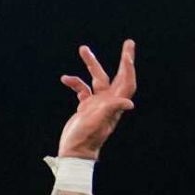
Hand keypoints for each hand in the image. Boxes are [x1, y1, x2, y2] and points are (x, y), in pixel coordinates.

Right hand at [56, 40, 136, 158]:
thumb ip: (112, 109)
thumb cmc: (87, 138)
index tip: (127, 54)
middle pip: (118, 76)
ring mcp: (97, 103)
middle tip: (129, 42)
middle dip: (124, 60)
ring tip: (83, 48)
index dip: (128, 68)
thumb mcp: (99, 121)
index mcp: (114, 104)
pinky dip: (75, 83)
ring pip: (96, 79)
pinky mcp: (86, 107)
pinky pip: (82, 89)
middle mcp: (108, 102)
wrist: (74, 151)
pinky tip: (65, 79)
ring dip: (91, 64)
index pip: (127, 82)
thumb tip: (129, 103)